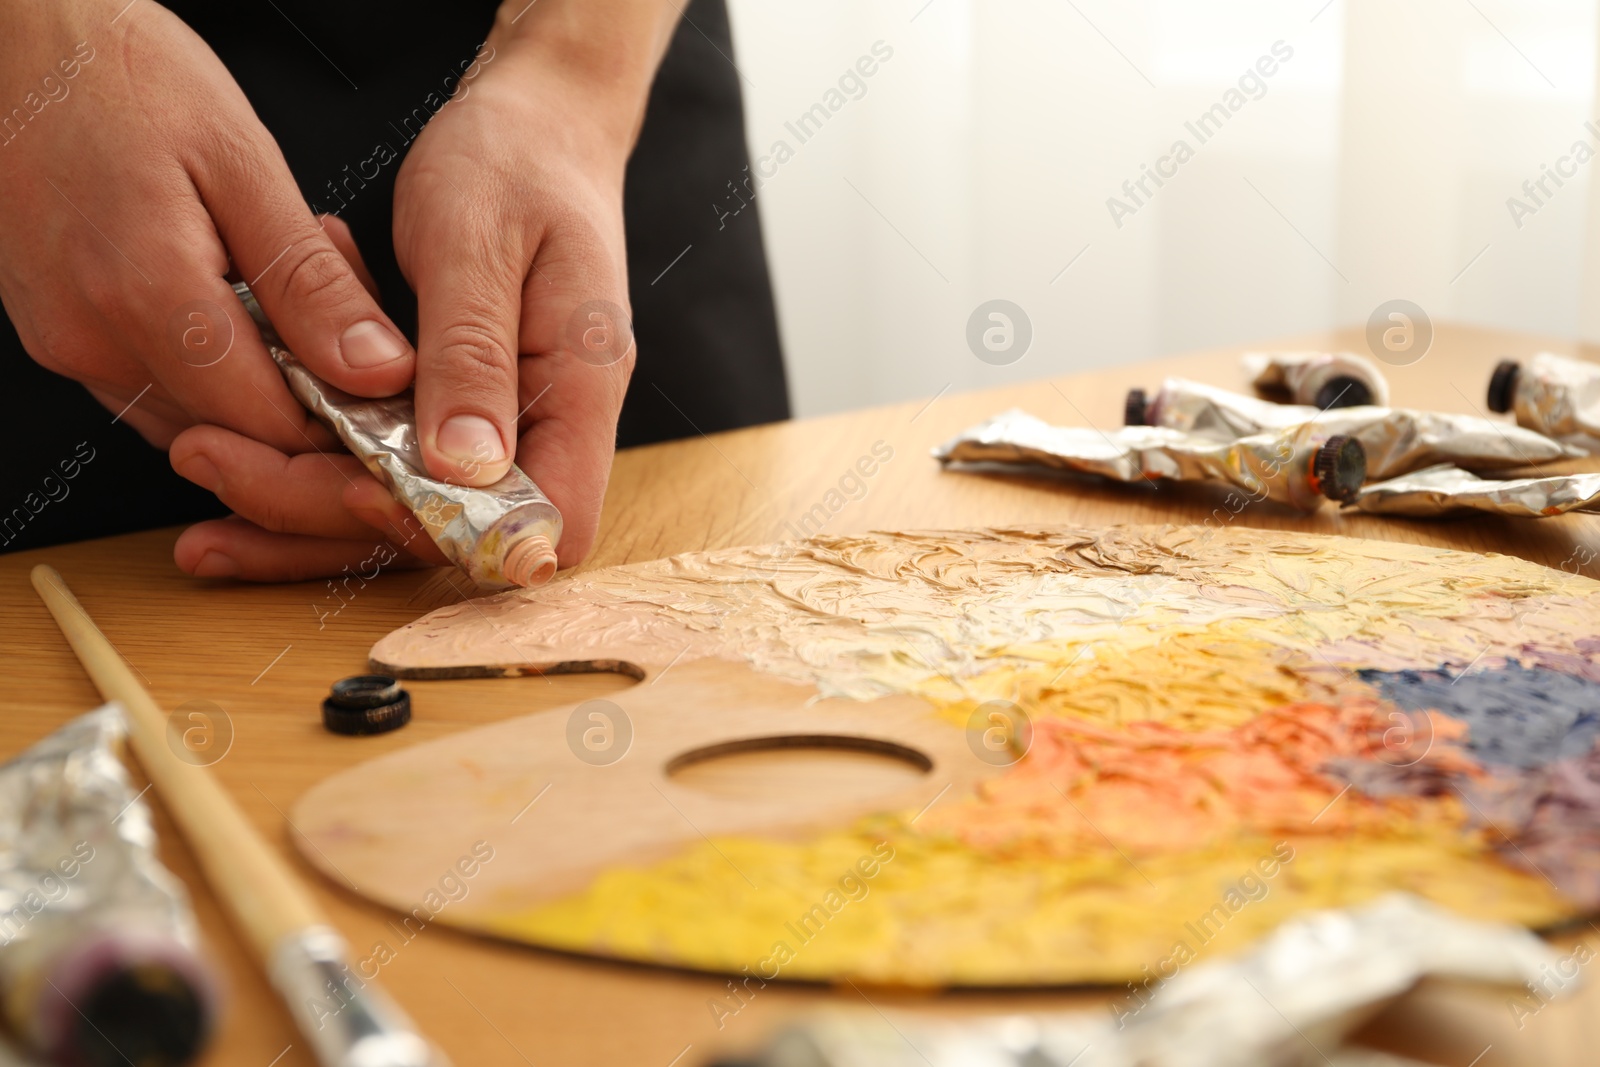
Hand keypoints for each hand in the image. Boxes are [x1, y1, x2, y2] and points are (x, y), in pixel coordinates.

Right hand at [0, 2, 420, 577]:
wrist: (17, 38)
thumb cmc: (124, 76)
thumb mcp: (244, 164)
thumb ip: (312, 284)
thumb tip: (376, 370)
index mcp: (147, 295)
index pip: (271, 425)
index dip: (343, 421)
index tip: (388, 385)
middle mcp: (92, 338)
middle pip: (236, 435)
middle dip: (309, 397)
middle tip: (344, 316)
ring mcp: (66, 345)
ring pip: (198, 421)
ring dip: (262, 383)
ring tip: (287, 290)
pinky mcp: (57, 338)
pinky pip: (156, 390)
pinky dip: (214, 367)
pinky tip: (238, 299)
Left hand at [172, 24, 643, 578]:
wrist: (536, 122)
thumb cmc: (518, 162)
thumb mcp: (479, 242)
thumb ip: (473, 358)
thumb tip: (463, 470)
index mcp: (581, 390)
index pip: (549, 523)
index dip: (456, 531)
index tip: (358, 490)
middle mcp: (548, 425)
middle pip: (455, 531)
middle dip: (328, 515)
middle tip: (216, 461)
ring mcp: (502, 424)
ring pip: (408, 510)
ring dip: (301, 502)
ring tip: (203, 466)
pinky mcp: (456, 413)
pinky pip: (388, 464)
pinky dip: (310, 457)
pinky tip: (241, 438)